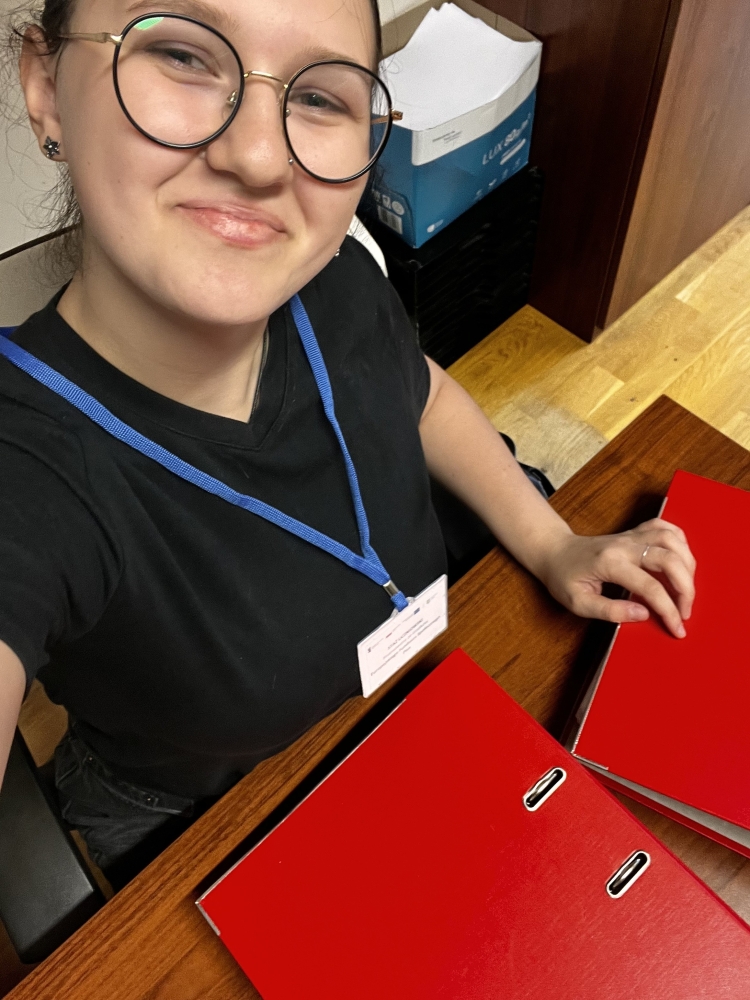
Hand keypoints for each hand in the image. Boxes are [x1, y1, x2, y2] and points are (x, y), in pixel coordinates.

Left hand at [538, 519, 695, 637]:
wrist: (554, 551)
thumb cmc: (563, 577)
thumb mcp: (578, 602)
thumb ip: (610, 610)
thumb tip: (643, 614)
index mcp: (610, 563)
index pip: (650, 587)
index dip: (669, 610)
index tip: (677, 629)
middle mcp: (624, 545)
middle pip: (669, 559)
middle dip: (686, 589)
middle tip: (685, 612)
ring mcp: (631, 536)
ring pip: (672, 539)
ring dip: (687, 564)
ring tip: (686, 589)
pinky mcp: (634, 532)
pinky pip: (664, 527)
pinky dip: (680, 542)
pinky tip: (681, 560)